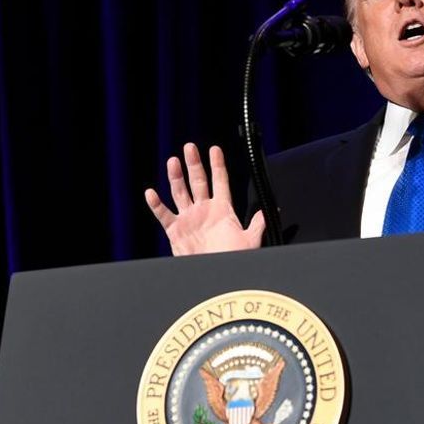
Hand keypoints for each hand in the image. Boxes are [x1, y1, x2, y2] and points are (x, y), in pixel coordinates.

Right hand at [145, 143, 264, 255]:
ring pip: (180, 192)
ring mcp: (189, 218)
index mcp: (222, 209)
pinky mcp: (175, 231)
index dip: (217, 165)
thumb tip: (272, 210)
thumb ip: (258, 223)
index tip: (214, 149)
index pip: (220, 181)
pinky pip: (164, 215)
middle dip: (193, 164)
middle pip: (198, 181)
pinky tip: (151, 193)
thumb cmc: (234, 258)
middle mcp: (204, 210)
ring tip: (173, 161)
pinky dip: (156, 204)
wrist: (217, 276)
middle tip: (190, 147)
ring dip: (176, 177)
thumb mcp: (250, 240)